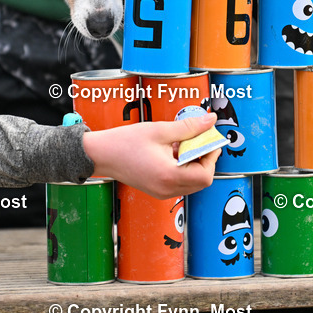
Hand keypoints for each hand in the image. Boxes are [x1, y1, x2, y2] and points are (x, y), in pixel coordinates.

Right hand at [82, 113, 220, 198]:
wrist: (100, 155)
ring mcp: (162, 192)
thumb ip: (189, 127)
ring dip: (194, 164)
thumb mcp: (160, 130)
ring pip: (192, 183)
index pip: (205, 175)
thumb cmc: (124, 143)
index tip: (209, 140)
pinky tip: (171, 152)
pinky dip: (183, 168)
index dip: (211, 157)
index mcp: (169, 175)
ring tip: (181, 145)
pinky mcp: (157, 190)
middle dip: (204, 160)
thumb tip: (210, 121)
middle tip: (198, 140)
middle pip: (202, 181)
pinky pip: (180, 183)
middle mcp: (167, 189)